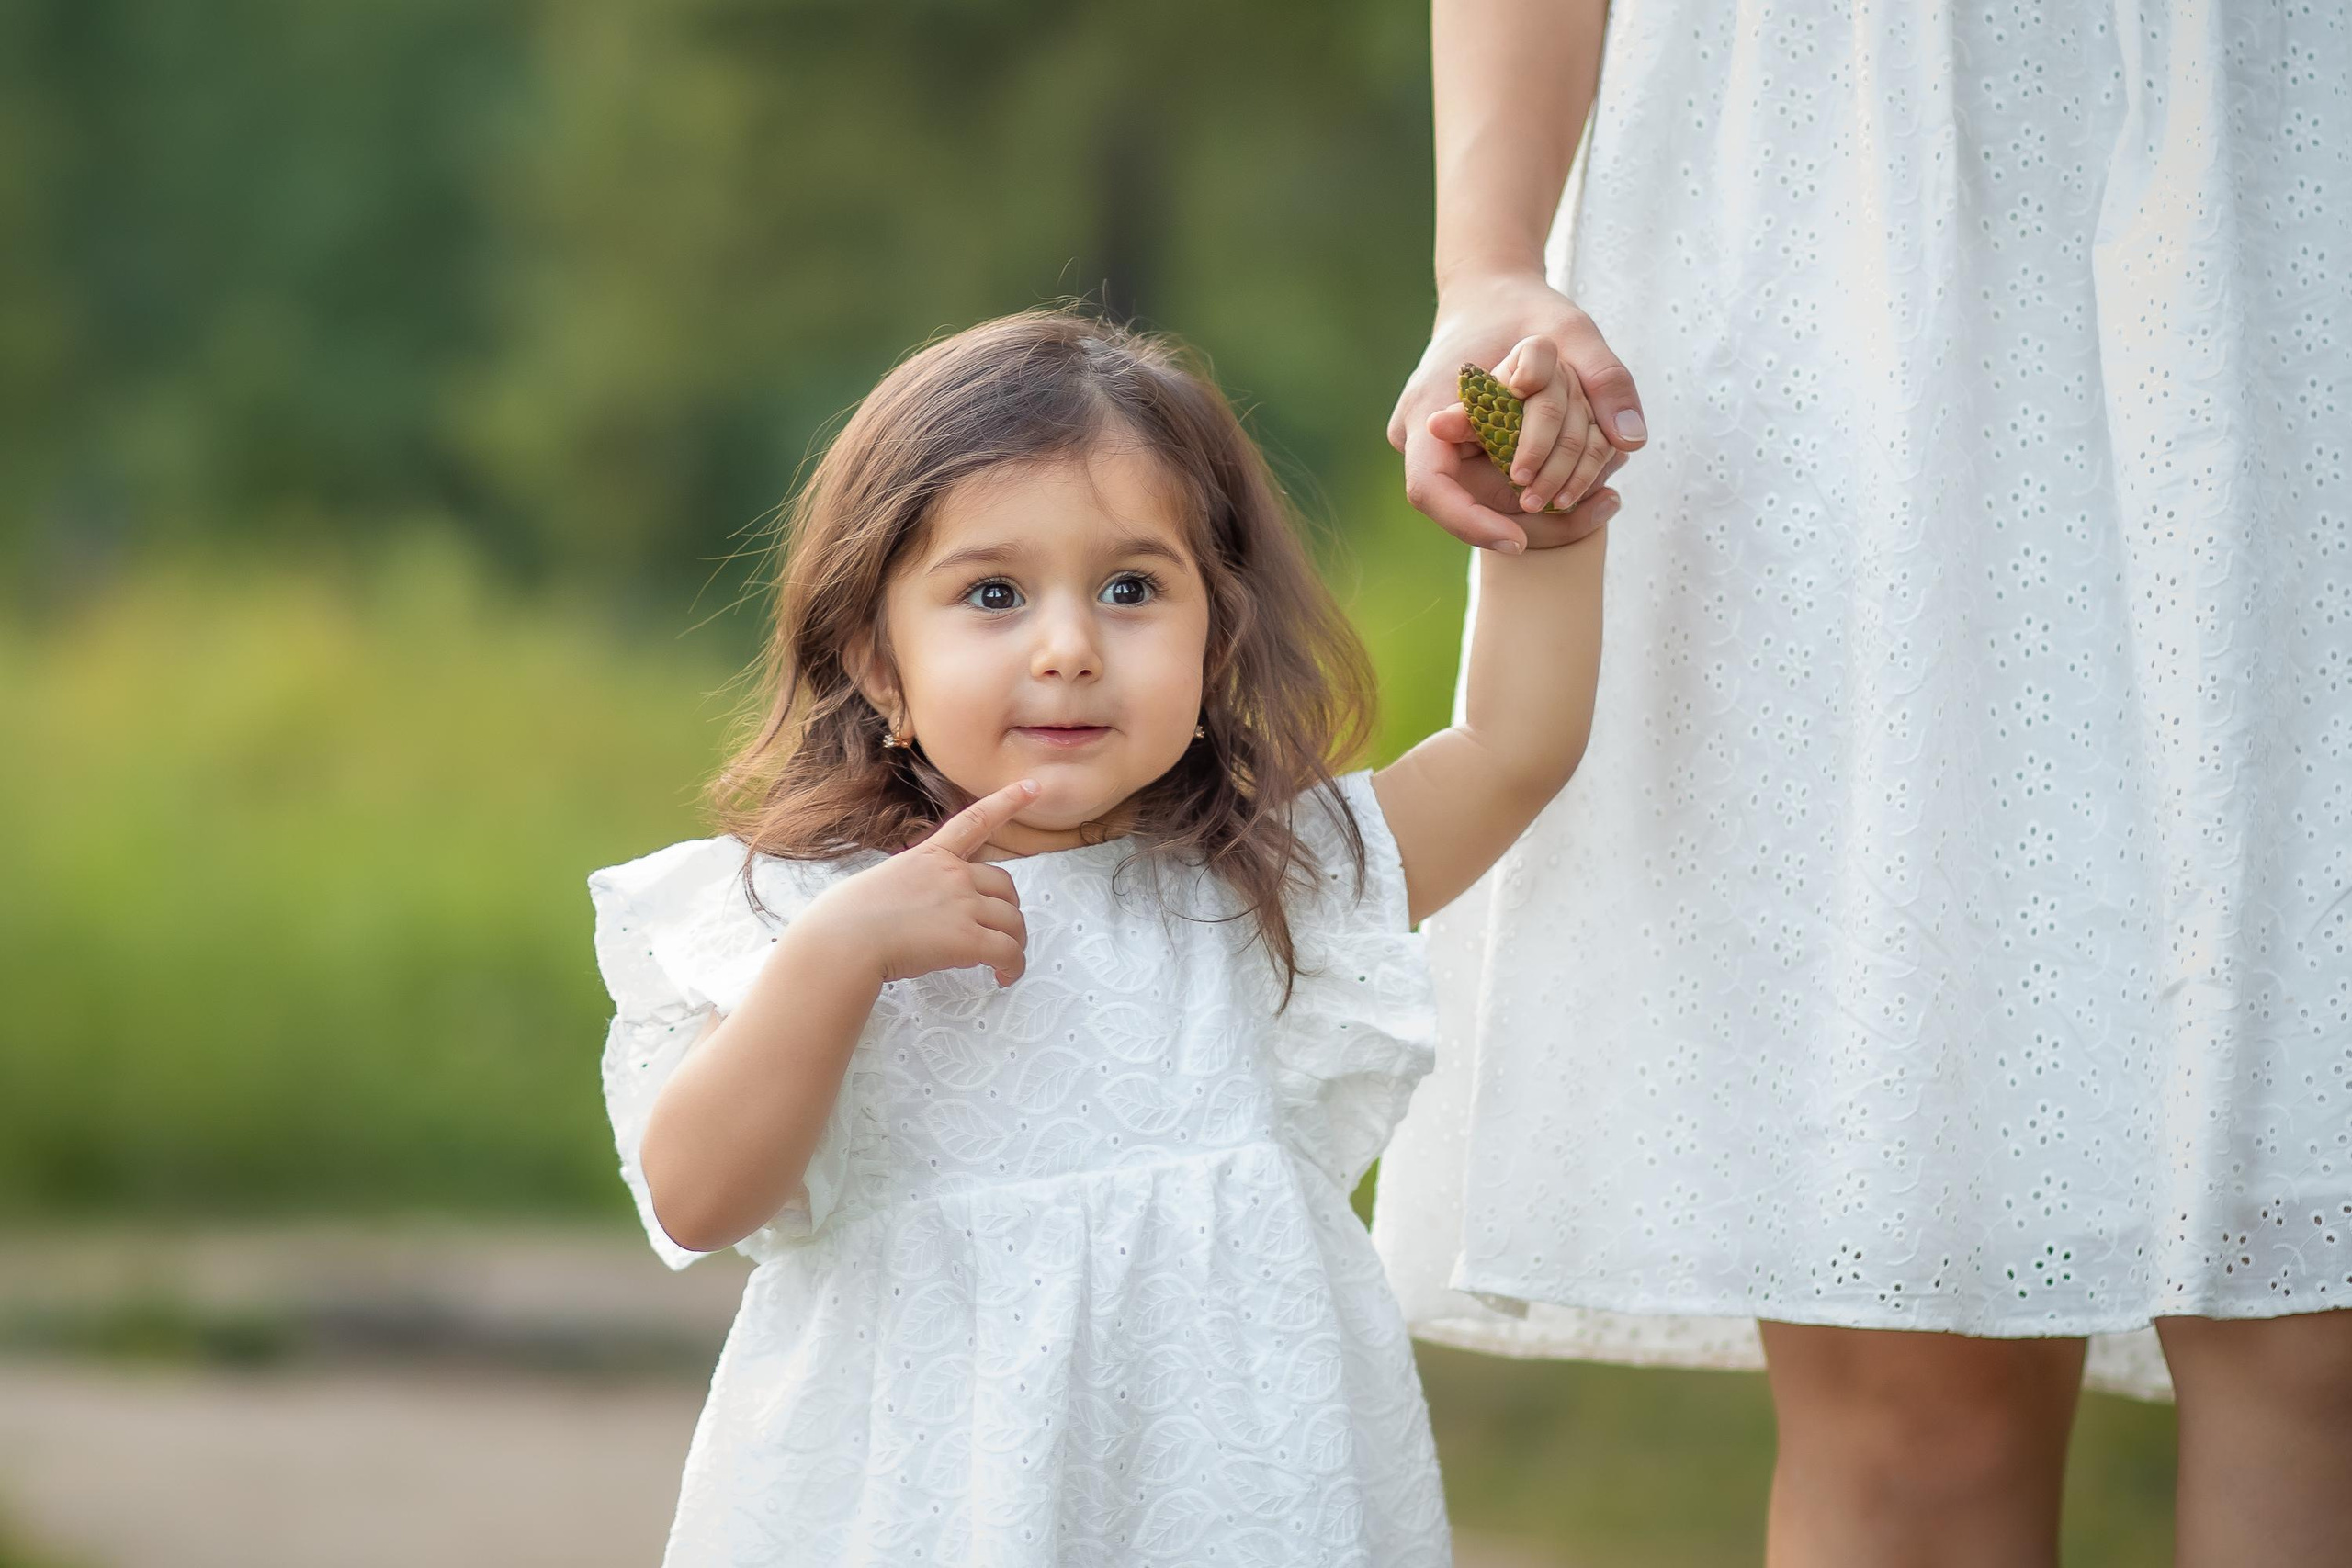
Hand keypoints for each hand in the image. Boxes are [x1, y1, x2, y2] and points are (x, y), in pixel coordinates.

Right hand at [808, 778, 1037, 988]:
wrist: (843, 941)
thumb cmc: (844, 919)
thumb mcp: (879, 884)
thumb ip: (907, 889)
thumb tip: (909, 913)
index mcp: (929, 856)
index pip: (974, 821)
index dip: (1008, 801)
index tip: (1033, 787)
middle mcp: (953, 874)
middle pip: (1005, 887)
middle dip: (1008, 911)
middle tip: (999, 935)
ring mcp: (963, 905)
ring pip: (1013, 922)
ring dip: (1014, 943)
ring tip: (1002, 966)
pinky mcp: (968, 939)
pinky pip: (1008, 952)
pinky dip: (1013, 967)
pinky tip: (1004, 978)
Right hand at [1389, 270, 1643, 550]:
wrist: (1490, 294)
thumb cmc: (1524, 307)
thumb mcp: (1569, 330)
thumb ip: (1604, 378)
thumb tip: (1631, 440)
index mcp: (1428, 405)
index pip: (1431, 489)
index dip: (1471, 524)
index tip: (1518, 541)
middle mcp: (1420, 436)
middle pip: (1469, 505)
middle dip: (1534, 517)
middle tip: (1605, 504)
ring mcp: (1437, 450)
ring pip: (1488, 503)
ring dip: (1547, 504)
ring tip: (1609, 491)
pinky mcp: (1458, 456)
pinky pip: (1496, 489)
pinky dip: (1545, 489)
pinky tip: (1591, 481)